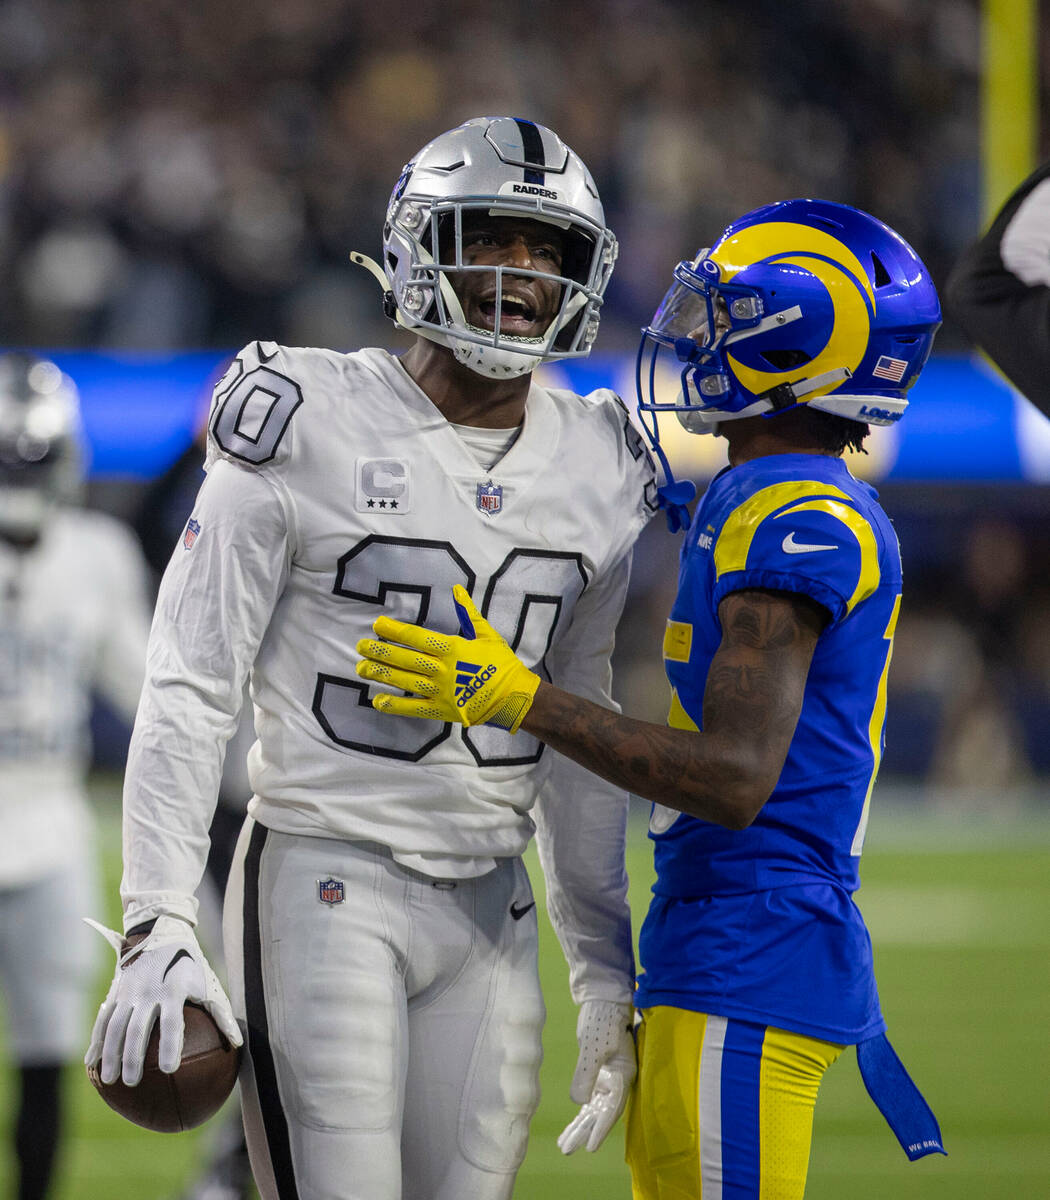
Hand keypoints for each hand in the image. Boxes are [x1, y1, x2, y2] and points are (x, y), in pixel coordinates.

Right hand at [84, 915, 242, 1086]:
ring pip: (115, 1026)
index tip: (170, 1070)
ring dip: (110, 1053)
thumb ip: (222, 1014)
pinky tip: (91, 1063)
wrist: (161, 932)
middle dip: (133, 1058)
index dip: (171, 1046)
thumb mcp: (210, 984)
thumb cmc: (191, 965)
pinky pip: (103, 1019)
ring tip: (108, 1080)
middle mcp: (148, 991)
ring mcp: (129, 991)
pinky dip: (96, 1040)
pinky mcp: (116, 990)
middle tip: (133, 1082)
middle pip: (137, 1029)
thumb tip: (238, 1043)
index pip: (172, 1023)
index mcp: (173, 990)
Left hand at [356, 584, 539, 731]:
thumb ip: (468, 613)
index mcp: (453, 648)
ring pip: (404, 681)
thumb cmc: (502, 664)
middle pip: (405, 658)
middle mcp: (442, 669)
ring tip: (361, 669)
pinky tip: (377, 701)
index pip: (417, 636)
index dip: (395, 630)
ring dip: (381, 674)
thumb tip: (456, 588)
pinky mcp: (442, 711)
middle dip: (380, 651)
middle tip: (360, 646)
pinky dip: (395, 706)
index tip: (377, 625)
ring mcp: (441, 691)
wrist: (514, 697)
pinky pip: (414, 708)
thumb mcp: (487, 634)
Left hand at [557, 1000, 636, 1153]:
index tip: (590, 1147)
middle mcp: (618, 1081)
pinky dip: (580, 1113)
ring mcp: (609, 1079)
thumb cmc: (601, 1021)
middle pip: (601, 1113)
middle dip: (585, 1132)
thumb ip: (587, 1074)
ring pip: (594, 1109)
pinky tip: (571, 1126)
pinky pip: (590, 1100)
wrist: (602, 1001)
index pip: (612, 1109)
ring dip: (581, 1126)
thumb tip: (579, 1103)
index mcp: (623, 1076)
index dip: (601, 1129)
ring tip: (564, 1145)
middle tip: (567, 1149)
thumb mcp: (592, 1047)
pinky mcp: (599, 1074)